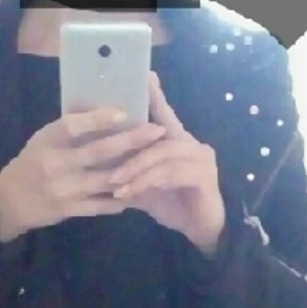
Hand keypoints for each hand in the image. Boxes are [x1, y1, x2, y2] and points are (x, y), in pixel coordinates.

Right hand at [0, 108, 166, 242]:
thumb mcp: (43, 140)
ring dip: (133, 169)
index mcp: (47, 141)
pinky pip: (102, 204)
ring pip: (105, 179)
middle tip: (156, 130)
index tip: (124, 112)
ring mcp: (64, 189)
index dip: (98, 119)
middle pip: (98, 152)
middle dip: (130, 141)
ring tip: (157, 159)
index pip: (73, 126)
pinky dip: (122, 198)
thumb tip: (104, 106)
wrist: (9, 203)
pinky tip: (142, 189)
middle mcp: (55, 164)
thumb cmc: (32, 163)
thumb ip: (69, 129)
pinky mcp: (69, 210)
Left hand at [106, 73, 225, 254]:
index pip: (166, 115)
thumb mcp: (146, 189)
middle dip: (130, 153)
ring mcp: (202, 159)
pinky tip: (131, 193)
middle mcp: (193, 145)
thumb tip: (102, 167)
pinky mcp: (204, 176)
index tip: (146, 76)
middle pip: (158, 138)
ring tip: (116, 185)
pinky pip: (170, 174)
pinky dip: (148, 182)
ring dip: (136, 170)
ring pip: (162, 156)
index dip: (157, 96)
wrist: (202, 231)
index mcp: (179, 143)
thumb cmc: (175, 207)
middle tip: (107, 171)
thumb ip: (131, 174)